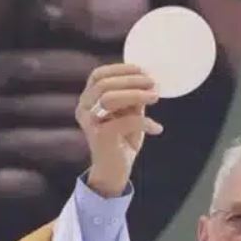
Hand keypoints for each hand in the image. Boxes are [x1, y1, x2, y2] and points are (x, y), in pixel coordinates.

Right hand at [75, 64, 161, 196]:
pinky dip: (144, 122)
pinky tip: (157, 128)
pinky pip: (124, 122)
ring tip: (155, 98)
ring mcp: (90, 123)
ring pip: (109, 98)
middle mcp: (84, 108)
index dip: (121, 69)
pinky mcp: (100, 137)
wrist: (114, 171)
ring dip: (136, 95)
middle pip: (104, 84)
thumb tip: (149, 81)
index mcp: (88, 99)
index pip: (98, 75)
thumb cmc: (122, 140)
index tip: (143, 70)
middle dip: (131, 80)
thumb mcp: (129, 113)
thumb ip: (133, 97)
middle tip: (153, 84)